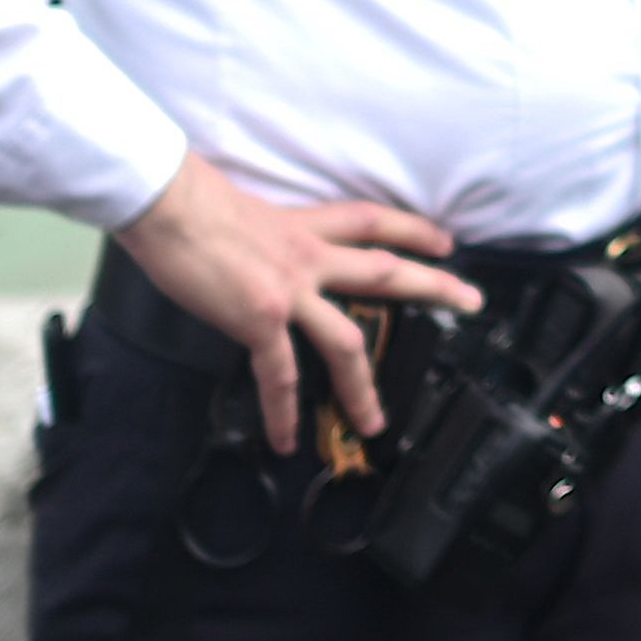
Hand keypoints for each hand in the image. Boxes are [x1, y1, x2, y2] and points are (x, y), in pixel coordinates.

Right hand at [115, 153, 477, 451]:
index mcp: (303, 227)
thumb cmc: (188, 202)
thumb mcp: (243, 210)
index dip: (413, 229)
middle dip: (435, 286)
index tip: (445, 240)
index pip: (371, 222)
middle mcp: (308, 257)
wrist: (166, 204)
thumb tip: (254, 250)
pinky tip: (286, 438)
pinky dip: (283, 412)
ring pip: (346, 342)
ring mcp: (290, 289)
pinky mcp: (262, 317)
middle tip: (474, 301)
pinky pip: (279, 375)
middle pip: (386, 272)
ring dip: (362, 387)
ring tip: (374, 423)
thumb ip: (263, 235)